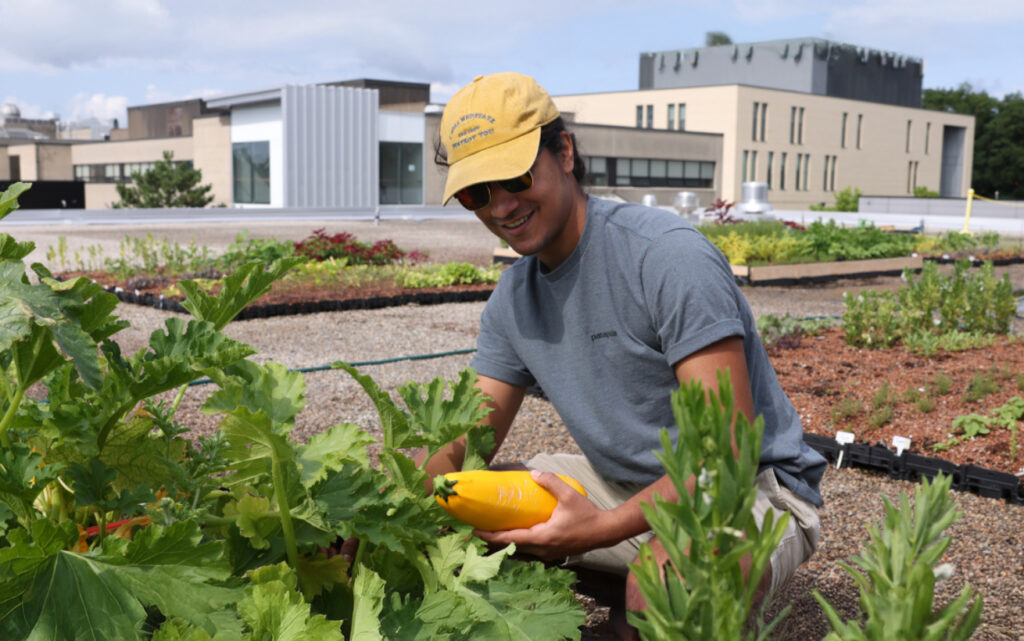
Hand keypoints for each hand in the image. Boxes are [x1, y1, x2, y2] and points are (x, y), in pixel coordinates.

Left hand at [472, 470, 613, 560]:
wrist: (606, 532)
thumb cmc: (588, 515)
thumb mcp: (569, 495)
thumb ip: (550, 482)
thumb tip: (533, 472)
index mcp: (543, 537)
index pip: (511, 538)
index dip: (491, 535)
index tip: (475, 531)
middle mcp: (542, 550)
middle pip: (512, 547)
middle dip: (494, 540)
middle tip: (479, 529)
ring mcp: (548, 554)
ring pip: (521, 551)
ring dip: (506, 543)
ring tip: (493, 532)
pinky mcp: (553, 553)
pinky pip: (531, 550)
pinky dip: (519, 544)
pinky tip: (516, 534)